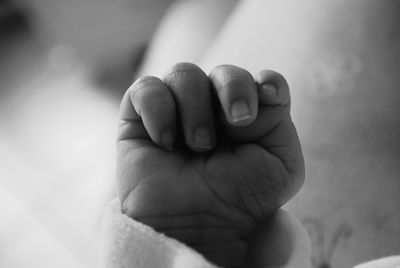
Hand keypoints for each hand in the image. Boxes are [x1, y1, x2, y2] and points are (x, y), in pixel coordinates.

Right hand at [116, 63, 304, 266]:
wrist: (196, 227)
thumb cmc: (240, 200)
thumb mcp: (281, 167)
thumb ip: (279, 121)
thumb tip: (261, 87)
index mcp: (246, 117)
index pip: (259, 80)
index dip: (265, 81)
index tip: (269, 97)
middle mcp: (212, 109)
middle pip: (223, 71)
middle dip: (234, 89)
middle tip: (237, 122)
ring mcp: (177, 111)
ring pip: (184, 73)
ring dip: (196, 109)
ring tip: (199, 146)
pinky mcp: (141, 119)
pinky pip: (146, 88)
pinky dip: (158, 110)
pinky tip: (166, 142)